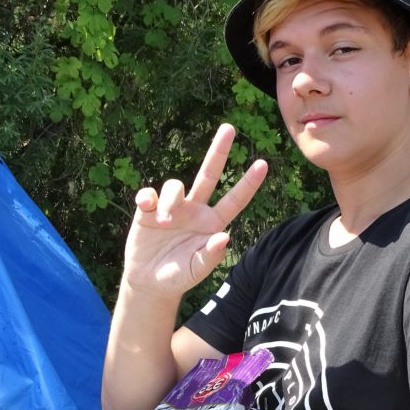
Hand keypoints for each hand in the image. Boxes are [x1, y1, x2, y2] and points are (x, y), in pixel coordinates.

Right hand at [122, 124, 267, 297]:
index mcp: (212, 223)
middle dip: (218, 151)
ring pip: (175, 185)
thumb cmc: (178, 276)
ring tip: (165, 221)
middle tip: (229, 128)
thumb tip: (225, 237)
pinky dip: (147, 197)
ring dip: (171, 199)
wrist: (149, 281)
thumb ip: (210, 255)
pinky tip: (146, 208)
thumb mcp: (196, 270)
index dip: (248, 183)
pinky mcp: (149, 210)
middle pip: (209, 174)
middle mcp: (195, 210)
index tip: (263, 164)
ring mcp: (173, 207)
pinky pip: (149, 194)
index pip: (234, 200)